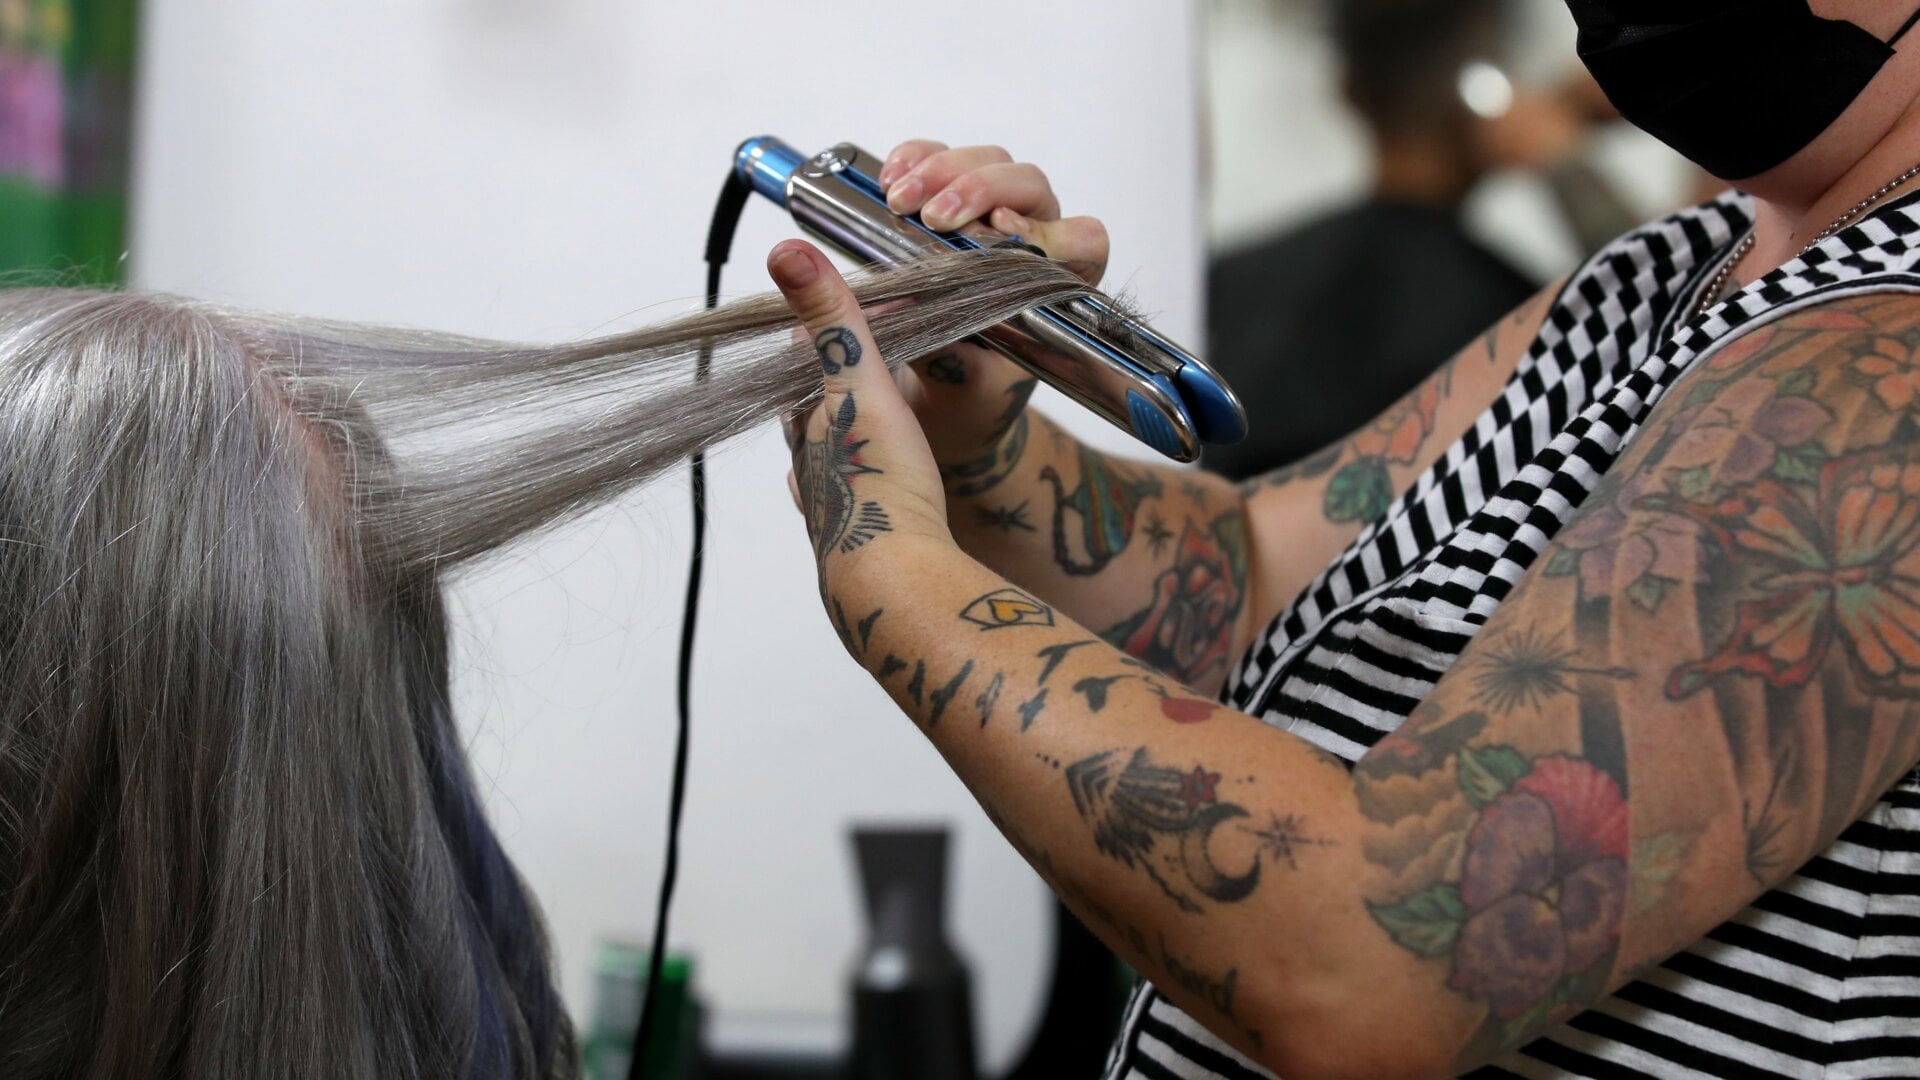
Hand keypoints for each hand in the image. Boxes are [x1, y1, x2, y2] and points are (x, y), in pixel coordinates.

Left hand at [771, 239, 950, 584]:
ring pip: (828, 450)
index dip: (837, 323)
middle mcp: (808, 459)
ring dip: (845, 427)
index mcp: (805, 418)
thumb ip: (832, 320)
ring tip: (870, 413)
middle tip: (877, 351)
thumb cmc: (879, 484)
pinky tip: (862, 485)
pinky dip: (856, 477)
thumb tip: (786, 249)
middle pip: (815, 402)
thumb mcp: (861, 385)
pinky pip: (851, 495)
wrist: (894, 581)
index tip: (871, 304)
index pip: (808, 351)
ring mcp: (829, 500)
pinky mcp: (854, 536)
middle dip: (839, 376)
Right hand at [875, 140, 1110, 488]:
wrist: (941, 398)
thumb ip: (957, 350)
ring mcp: (993, 211)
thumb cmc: (969, 394)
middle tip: (933, 217)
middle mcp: (1037, 241)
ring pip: (989, 161)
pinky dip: (913, 158)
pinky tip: (889, 179)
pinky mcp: (948, 195)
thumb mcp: (968, 387)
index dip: (1045, 232)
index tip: (1000, 236)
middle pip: (1029, 184)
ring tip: (900, 202)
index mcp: (1058, 287)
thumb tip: (919, 304)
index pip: (1080, 240)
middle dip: (980, 190)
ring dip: (942, 172)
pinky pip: (938, 156)